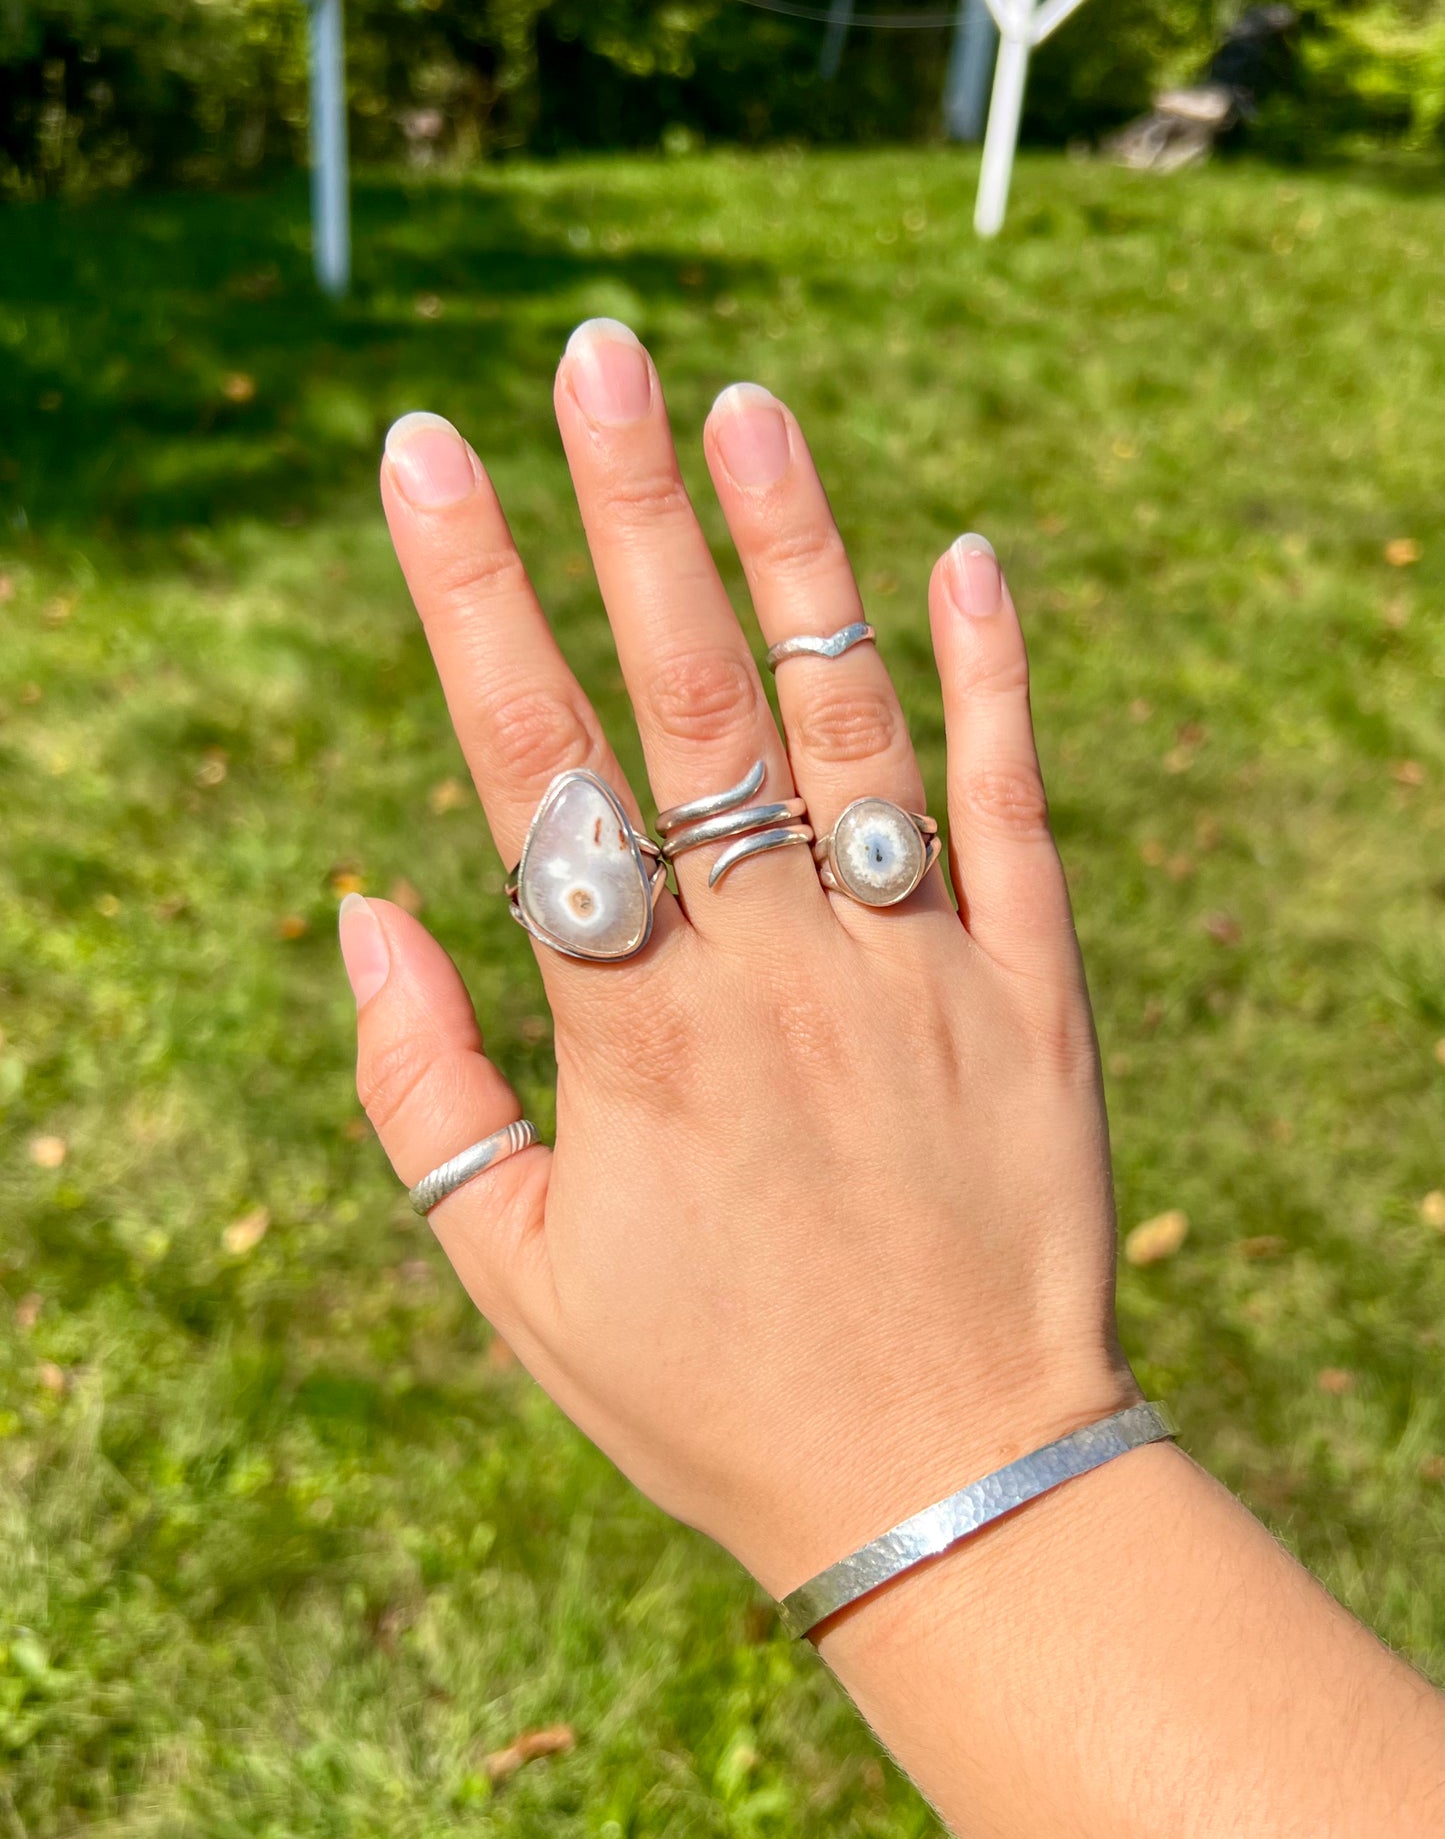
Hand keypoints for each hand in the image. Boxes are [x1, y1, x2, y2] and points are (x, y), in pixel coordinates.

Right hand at [341, 320, 1136, 1599]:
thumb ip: (422, 1087)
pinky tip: (967, 559)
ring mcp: (917, 962)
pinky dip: (992, 680)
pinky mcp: (1035, 989)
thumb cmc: (712, 1392)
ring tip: (746, 404)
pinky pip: (1012, 809)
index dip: (470, 597)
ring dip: (797, 553)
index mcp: (635, 1026)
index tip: (424, 459)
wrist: (952, 1483)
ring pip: (850, 719)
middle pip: (691, 698)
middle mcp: (776, 963)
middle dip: (624, 513)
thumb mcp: (514, 1275)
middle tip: (591, 355)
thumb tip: (364, 908)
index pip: (533, 765)